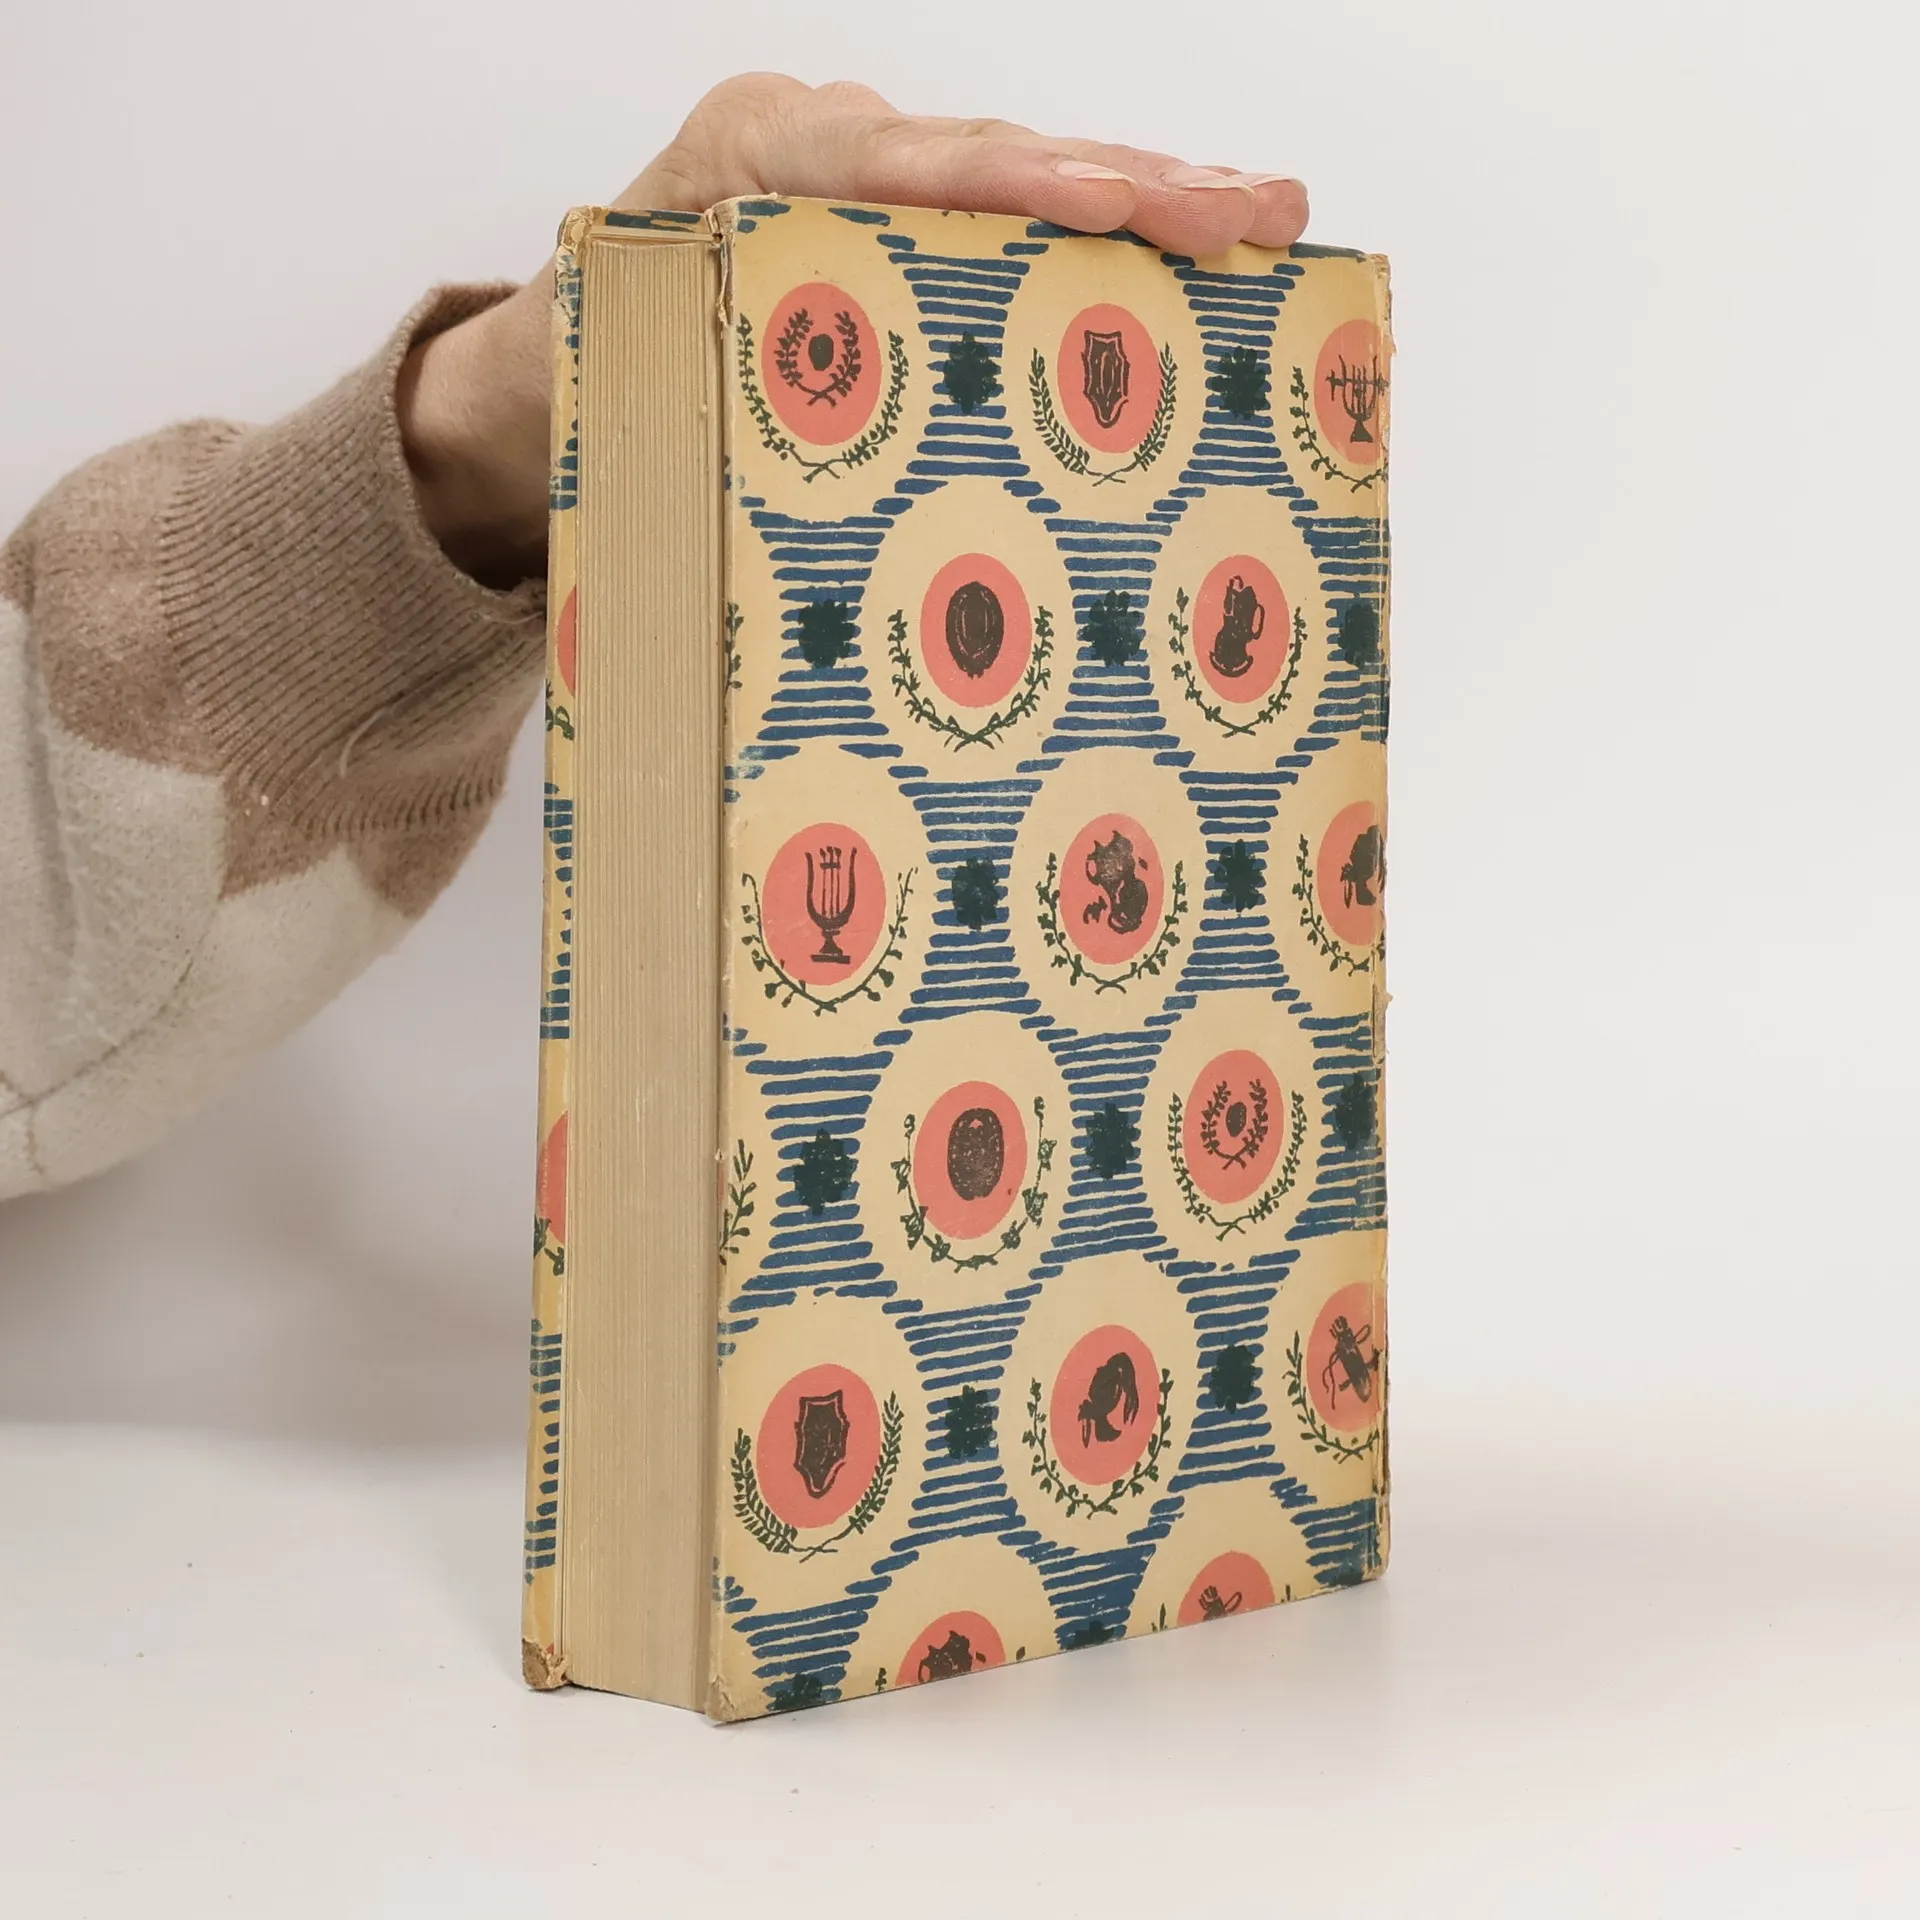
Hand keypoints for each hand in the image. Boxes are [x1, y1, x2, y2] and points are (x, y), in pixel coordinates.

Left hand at [401, 73, 1309, 585]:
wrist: (538, 357)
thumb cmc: (578, 373)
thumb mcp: (612, 374)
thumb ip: (693, 390)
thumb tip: (776, 494)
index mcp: (745, 156)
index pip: (901, 164)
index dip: (1014, 187)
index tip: (1112, 204)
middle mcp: (821, 141)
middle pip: (995, 154)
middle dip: (1133, 178)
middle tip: (1254, 210)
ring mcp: (871, 171)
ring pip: (1025, 172)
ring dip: (1154, 191)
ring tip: (1270, 212)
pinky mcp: (904, 216)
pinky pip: (1015, 211)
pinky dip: (1109, 222)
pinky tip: (1200, 234)